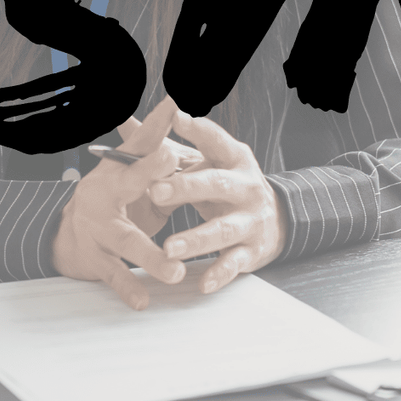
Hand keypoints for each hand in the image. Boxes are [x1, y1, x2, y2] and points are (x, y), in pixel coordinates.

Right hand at [53, 99, 195, 308]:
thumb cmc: (111, 199)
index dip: (157, 124)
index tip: (175, 104)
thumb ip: (152, 148)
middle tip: (171, 159)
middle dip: (149, 170)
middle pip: (128, 180)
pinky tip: (143, 301)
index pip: (140, 142)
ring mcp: (97, 228)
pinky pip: (114, 274)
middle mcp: (104, 193)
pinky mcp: (93, 258)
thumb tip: (177, 107)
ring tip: (174, 270)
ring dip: (151, 255)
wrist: (64, 234)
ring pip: (126, 240)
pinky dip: (128, 288)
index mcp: (118, 170)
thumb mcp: (128, 172)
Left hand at [145, 112, 285, 295]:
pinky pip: (233, 263)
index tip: (176, 116)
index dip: (197, 129)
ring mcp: (250, 219)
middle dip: (186, 188)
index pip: (215, 140)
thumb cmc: (227, 184)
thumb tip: (124, 121)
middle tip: (155, 190)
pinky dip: (218, 273)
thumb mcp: (208, 160)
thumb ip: (168, 145)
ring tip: (169, 248)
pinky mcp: (252, 250)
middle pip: (216, 184)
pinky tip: (202, 283)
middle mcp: (246, 186)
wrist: (276, 218)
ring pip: (222, 229)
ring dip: (195, 239)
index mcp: (234, 158)